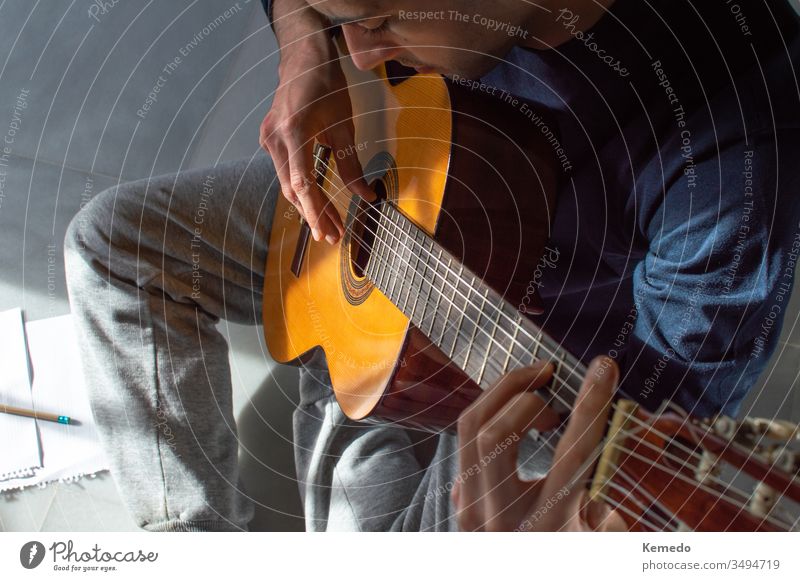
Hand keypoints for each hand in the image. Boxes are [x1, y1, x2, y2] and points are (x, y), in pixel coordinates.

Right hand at [260, 16, 373, 244]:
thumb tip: (366, 196)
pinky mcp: (269, 139)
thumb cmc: (327, 85)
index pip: (302, 183)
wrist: (303, 58)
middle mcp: (275, 138)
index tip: (325, 232)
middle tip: (334, 235)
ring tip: (330, 224)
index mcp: (294, 132)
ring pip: (287, 183)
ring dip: (308, 204)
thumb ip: (352, 164)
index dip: (314, 211)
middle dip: (314, 214)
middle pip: (293, 189)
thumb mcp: (345, 125)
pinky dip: (301, 188)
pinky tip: (317, 200)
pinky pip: (285, 171)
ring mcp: (268, 139)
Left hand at [454, 356, 625, 530]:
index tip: (603, 368)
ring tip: (537, 389)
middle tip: (551, 377)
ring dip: (503, 394)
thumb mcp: (597, 540)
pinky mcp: (460, 494)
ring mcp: (471, 505)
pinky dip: (490, 410)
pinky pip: (465, 436)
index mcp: (547, 527)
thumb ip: (608, 526)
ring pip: (471, 426)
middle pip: (494, 435)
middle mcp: (498, 517)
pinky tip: (517, 408)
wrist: (518, 571)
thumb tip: (609, 497)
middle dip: (524, 393)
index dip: (591, 405)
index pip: (572, 455)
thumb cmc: (567, 547)